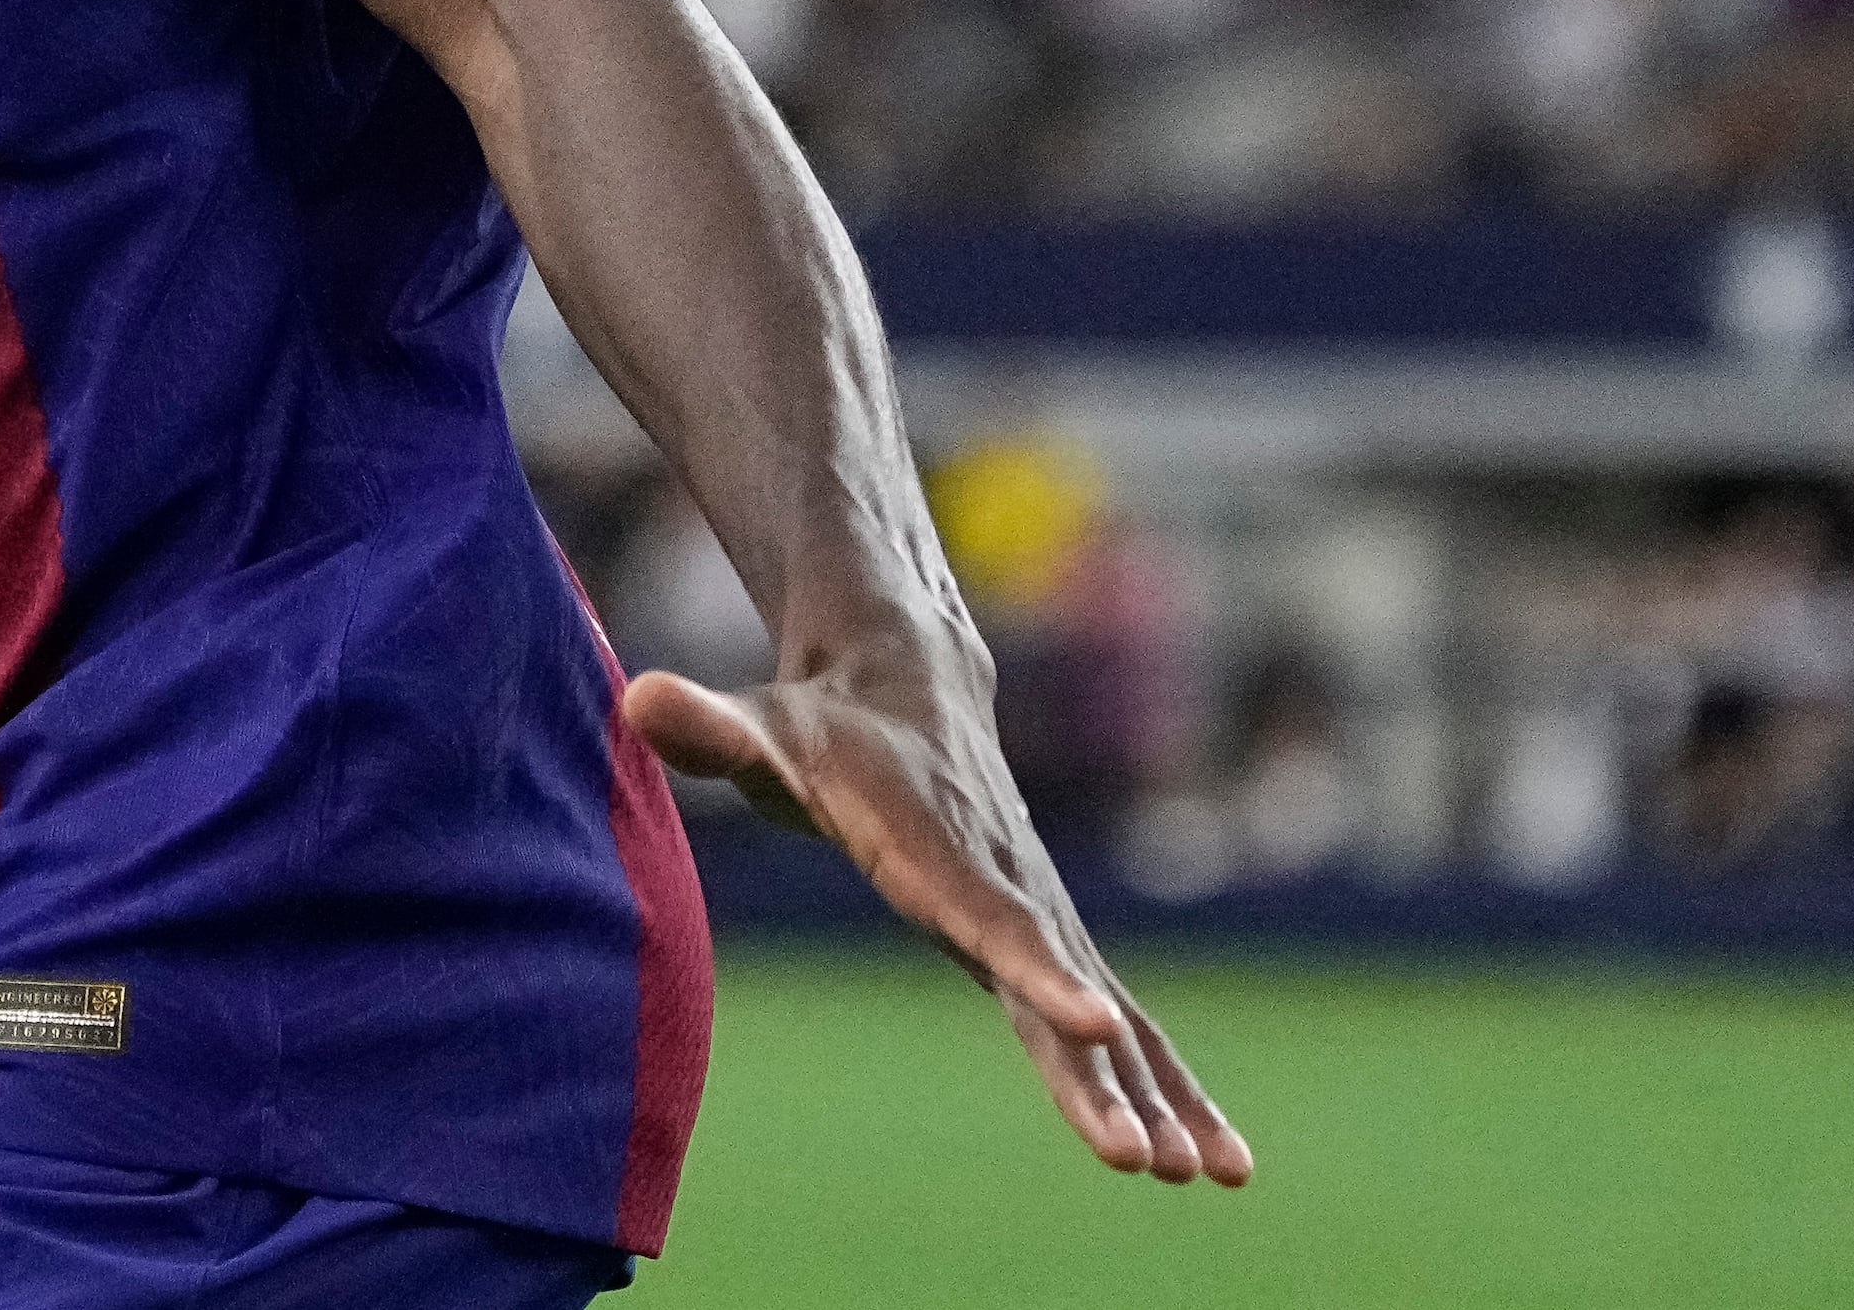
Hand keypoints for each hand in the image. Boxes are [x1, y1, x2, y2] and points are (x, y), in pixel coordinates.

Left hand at [625, 629, 1250, 1189]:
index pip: (989, 915)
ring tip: (1214, 1175)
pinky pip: (1124, 1025)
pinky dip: (1173, 1085)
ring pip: (1113, 1018)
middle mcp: (1004, 886)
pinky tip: (1215, 1158)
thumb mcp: (761, 726)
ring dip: (1164, 1097)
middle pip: (1058, 991)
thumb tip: (638, 699)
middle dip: (1101, 1079)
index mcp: (937, 845)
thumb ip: (709, 728)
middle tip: (1145, 1159)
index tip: (1091, 1022)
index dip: (1036, 969)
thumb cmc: (820, 720)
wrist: (908, 677)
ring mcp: (1039, 916)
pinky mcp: (1053, 941)